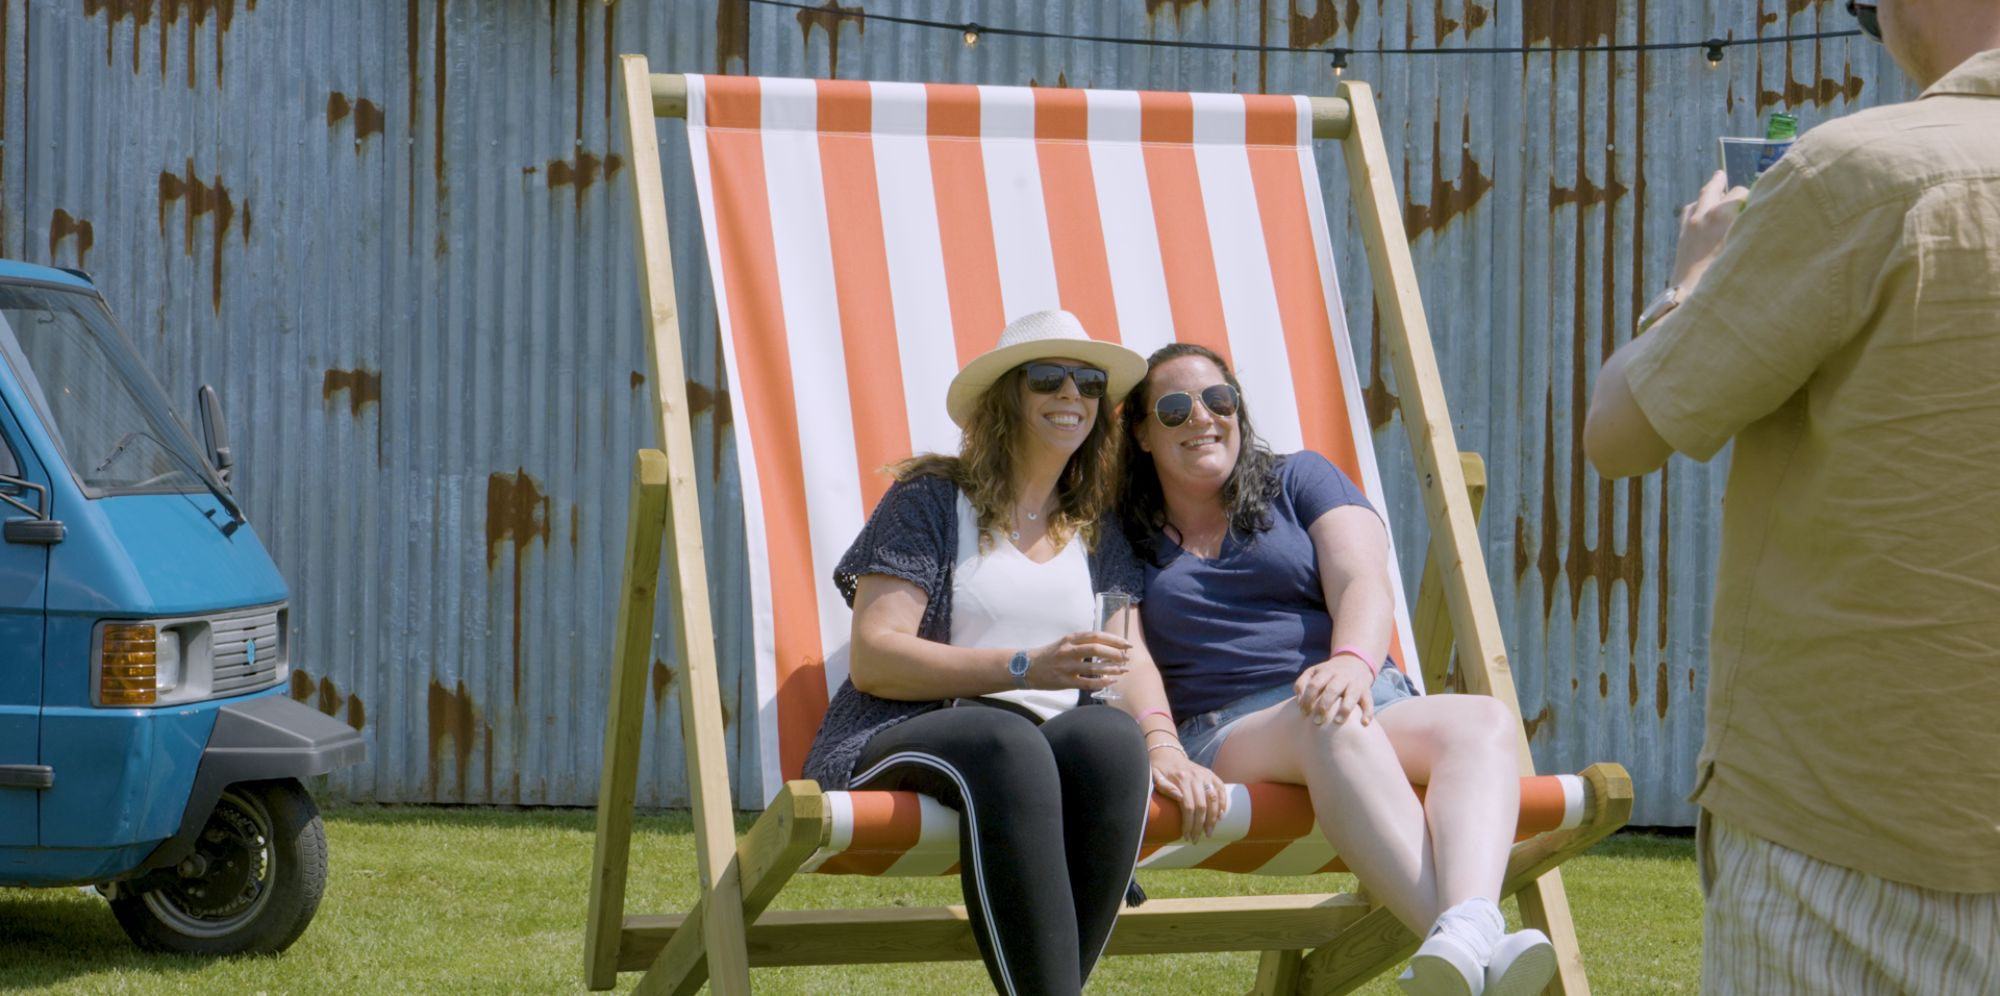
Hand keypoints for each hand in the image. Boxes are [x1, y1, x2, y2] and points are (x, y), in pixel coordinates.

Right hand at [1027, 631, 1130, 690]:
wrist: (1027, 668)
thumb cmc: (1050, 655)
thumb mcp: (1065, 643)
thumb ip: (1083, 643)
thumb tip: (1108, 645)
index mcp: (1070, 639)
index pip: (1096, 636)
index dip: (1114, 640)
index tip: (1126, 644)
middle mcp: (1068, 651)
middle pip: (1097, 649)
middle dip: (1115, 653)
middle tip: (1126, 657)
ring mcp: (1066, 667)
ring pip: (1093, 667)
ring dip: (1112, 668)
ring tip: (1124, 670)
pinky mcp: (1064, 681)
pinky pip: (1087, 682)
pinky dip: (1101, 682)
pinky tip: (1111, 681)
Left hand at [1148, 749, 1227, 841]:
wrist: (1167, 753)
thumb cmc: (1159, 769)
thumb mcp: (1154, 776)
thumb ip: (1164, 787)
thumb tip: (1179, 797)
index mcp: (1181, 779)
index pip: (1188, 807)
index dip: (1188, 824)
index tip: (1186, 836)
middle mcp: (1195, 776)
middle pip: (1202, 806)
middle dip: (1200, 826)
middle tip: (1196, 839)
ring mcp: (1205, 775)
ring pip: (1213, 799)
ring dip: (1213, 819)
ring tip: (1209, 833)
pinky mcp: (1211, 774)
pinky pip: (1221, 789)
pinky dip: (1223, 803)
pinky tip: (1220, 817)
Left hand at [1294, 656, 1374, 726]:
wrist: (1355, 662)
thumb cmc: (1329, 673)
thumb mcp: (1314, 672)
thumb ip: (1302, 683)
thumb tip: (1298, 701)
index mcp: (1326, 672)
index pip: (1314, 685)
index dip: (1307, 699)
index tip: (1304, 713)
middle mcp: (1341, 677)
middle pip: (1332, 690)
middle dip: (1324, 706)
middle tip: (1317, 721)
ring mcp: (1355, 683)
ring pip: (1351, 695)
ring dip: (1345, 709)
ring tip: (1337, 721)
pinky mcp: (1366, 691)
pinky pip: (1369, 702)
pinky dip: (1368, 712)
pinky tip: (1364, 723)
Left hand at [1670, 170, 1749, 291]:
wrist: (1692, 298)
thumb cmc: (1725, 275)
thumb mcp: (1745, 248)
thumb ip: (1752, 228)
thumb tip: (1759, 219)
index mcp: (1721, 215)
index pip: (1739, 192)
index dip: (1749, 195)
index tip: (1756, 198)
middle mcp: (1702, 216)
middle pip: (1713, 189)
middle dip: (1722, 182)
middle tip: (1722, 173)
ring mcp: (1689, 226)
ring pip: (1698, 200)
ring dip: (1708, 193)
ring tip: (1715, 185)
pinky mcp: (1681, 238)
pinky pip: (1687, 214)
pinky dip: (1696, 209)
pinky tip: (1701, 212)